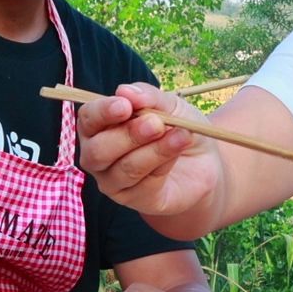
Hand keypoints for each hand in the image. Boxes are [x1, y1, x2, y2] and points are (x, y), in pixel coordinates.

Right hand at [77, 83, 219, 216]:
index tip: (125, 106)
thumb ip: (147, 96)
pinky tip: (179, 146)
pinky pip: (145, 184)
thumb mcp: (169, 105)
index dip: (102, 112)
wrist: (205, 161)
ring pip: (124, 169)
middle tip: (156, 123)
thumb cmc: (176, 128)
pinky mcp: (136, 200)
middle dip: (128, 135)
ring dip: (153, 150)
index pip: (87, 119)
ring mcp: (114, 182)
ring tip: (179, 134)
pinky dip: (164, 163)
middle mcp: (98, 156)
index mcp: (98, 127)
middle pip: (97, 150)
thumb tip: (124, 91)